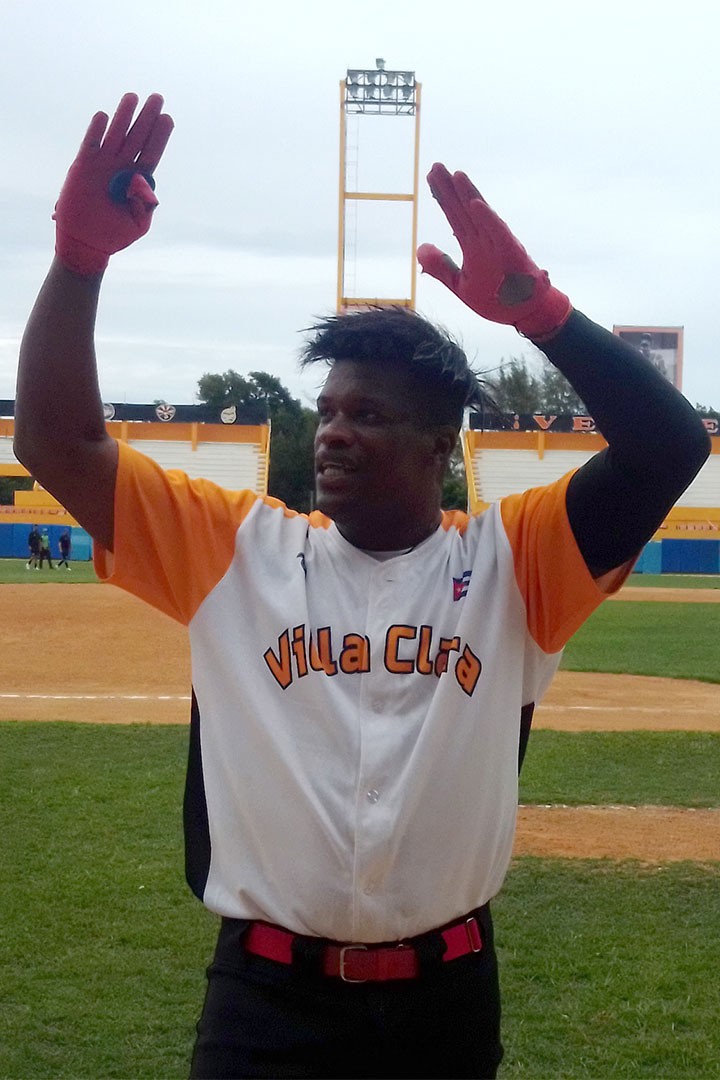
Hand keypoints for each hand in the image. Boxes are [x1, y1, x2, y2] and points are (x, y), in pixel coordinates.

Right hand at [53, 93, 173, 274]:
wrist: (86, 242)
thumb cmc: (114, 235)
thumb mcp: (137, 224)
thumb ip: (145, 204)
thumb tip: (145, 179)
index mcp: (137, 180)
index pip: (151, 153)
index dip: (159, 136)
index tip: (168, 118)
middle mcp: (121, 167)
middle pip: (137, 138)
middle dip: (147, 118)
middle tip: (157, 98)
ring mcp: (102, 164)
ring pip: (116, 134)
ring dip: (124, 116)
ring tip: (133, 97)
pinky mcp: (83, 166)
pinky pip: (91, 144)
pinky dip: (96, 131)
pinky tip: (104, 116)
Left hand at [417, 163, 571, 341]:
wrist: (525, 313)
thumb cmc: (496, 298)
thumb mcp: (460, 285)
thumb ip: (441, 267)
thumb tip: (421, 247)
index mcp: (473, 245)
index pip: (454, 215)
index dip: (442, 196)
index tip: (431, 176)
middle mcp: (484, 240)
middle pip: (463, 210)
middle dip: (449, 189)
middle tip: (435, 166)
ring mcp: (497, 245)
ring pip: (480, 216)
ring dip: (468, 195)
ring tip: (455, 175)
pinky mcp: (511, 253)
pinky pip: (498, 233)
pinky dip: (487, 219)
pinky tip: (475, 204)